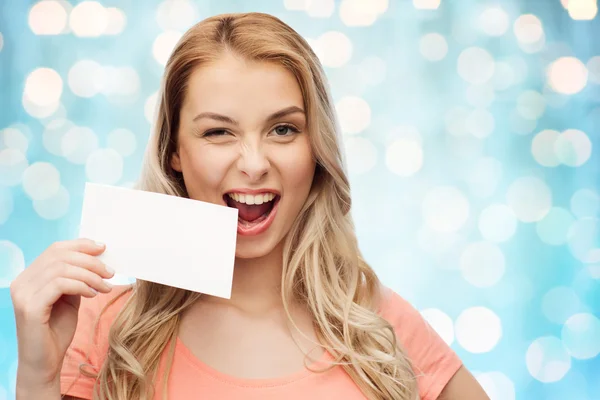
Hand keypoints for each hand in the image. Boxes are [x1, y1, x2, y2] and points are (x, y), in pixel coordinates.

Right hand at [10, 238, 113, 389]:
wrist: (44, 363)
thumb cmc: (57, 331)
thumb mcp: (70, 298)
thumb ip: (76, 278)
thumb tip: (97, 258)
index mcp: (29, 276)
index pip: (55, 249)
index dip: (81, 245)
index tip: (103, 248)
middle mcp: (22, 282)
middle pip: (60, 255)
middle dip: (90, 261)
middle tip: (110, 272)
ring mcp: (23, 294)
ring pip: (62, 268)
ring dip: (90, 275)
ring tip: (105, 287)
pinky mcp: (30, 307)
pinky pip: (60, 284)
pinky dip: (81, 286)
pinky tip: (93, 295)